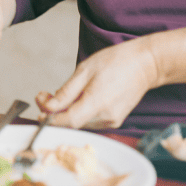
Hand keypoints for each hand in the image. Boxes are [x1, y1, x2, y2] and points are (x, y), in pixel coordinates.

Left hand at [36, 38, 158, 129]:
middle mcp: (106, 117)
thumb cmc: (116, 62)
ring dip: (65, 112)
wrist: (145, 64)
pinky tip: (74, 99)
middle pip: (72, 123)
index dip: (51, 119)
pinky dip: (78, 112)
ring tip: (56, 95)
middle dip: (54, 112)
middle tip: (43, 96)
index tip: (39, 111)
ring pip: (80, 123)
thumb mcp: (85, 70)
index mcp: (98, 103)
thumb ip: (66, 92)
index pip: (69, 121)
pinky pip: (89, 120)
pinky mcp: (114, 120)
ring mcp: (112, 120)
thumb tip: (49, 107)